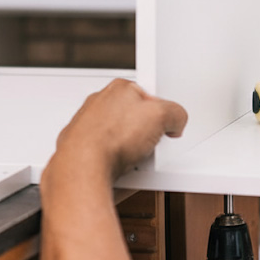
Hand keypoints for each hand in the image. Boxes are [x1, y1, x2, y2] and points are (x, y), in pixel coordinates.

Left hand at [53, 79, 187, 179]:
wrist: (83, 167)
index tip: (167, 122)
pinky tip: (123, 170)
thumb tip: (176, 122)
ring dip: (133, 152)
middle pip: (134, 120)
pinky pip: (110, 158)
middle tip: (152, 144)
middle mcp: (99, 105)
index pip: (147, 95)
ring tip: (137, 160)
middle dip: (146, 134)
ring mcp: (88, 128)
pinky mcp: (83, 151)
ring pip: (122, 141)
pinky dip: (118, 165)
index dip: (161, 111)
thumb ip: (175, 113)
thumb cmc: (110, 137)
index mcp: (117, 89)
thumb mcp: (161, 116)